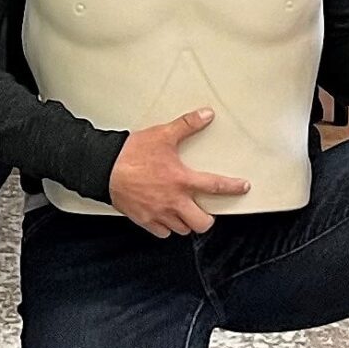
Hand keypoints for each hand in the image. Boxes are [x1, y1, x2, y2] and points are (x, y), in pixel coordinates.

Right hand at [107, 109, 249, 237]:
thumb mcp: (162, 134)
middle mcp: (174, 201)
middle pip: (202, 223)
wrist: (104, 168)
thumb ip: (187, 125)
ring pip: (182, 229)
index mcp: (182, 180)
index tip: (243, 188)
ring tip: (183, 212)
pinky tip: (164, 216)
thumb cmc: (132, 153)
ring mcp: (160, 214)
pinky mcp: (145, 221)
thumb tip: (206, 115)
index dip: (233, 188)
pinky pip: (163, 233)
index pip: (216, 186)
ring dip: (186, 222)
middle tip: (203, 210)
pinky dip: (166, 227)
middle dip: (206, 219)